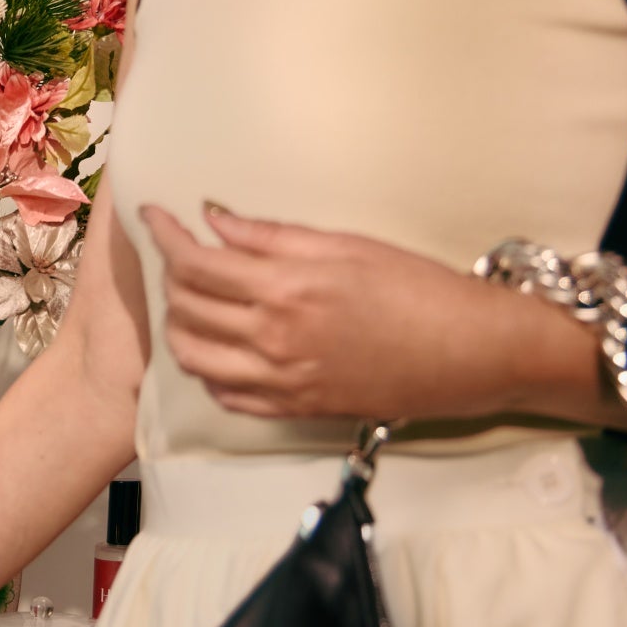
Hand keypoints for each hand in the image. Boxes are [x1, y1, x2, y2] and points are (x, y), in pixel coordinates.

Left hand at [141, 202, 537, 423]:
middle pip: (186, 307)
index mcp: (287, 287)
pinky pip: (225, 395)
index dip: (164, 234)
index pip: (196, 261)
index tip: (152, 215)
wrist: (474, 354)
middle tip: (178, 252)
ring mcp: (282, 380)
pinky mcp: (295, 410)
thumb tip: (216, 218)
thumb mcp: (348, 246)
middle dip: (169, 274)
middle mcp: (275, 337)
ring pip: (193, 356)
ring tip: (189, 300)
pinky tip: (217, 346)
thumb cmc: (421, 290)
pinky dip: (207, 369)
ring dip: (178, 324)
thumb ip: (273, 236)